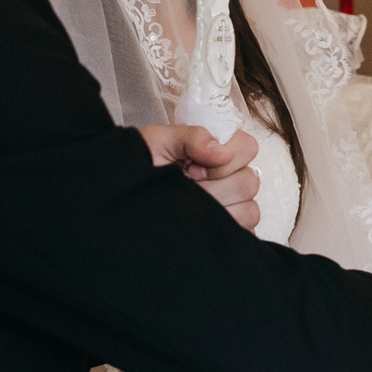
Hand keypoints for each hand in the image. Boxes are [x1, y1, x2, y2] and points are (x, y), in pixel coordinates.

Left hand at [140, 123, 261, 231]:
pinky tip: (200, 225)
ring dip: (218, 209)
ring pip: (249, 210)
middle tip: (188, 186)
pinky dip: (226, 231)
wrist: (122, 197)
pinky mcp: (227, 231)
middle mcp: (228, 178)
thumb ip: (192, 136)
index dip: (224, 158)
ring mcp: (229, 206)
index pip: (247, 148)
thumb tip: (222, 152)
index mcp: (217, 151)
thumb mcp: (159, 141)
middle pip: (249, 182)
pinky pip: (245, 234)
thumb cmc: (140, 167)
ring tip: (189, 207)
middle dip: (216, 187)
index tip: (193, 165)